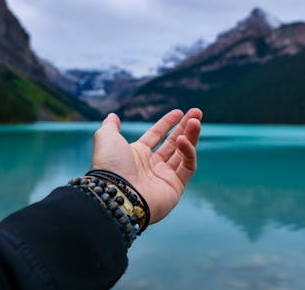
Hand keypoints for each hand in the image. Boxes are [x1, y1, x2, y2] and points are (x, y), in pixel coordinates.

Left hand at [91, 108, 202, 223]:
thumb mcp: (106, 138)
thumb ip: (110, 126)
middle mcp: (152, 166)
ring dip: (191, 136)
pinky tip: (183, 140)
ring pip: (184, 153)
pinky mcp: (176, 187)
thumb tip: (113, 116)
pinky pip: (188, 167)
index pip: (156, 136)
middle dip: (186, 127)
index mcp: (137, 154)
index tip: (179, 112)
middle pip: (173, 143)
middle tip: (197, 112)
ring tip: (195, 122)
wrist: (116, 193)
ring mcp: (164, 177)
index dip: (168, 123)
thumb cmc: (110, 165)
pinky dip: (188, 152)